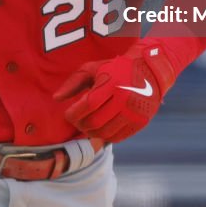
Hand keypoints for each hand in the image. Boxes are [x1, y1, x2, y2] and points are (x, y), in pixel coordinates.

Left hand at [52, 41, 178, 143]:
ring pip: (105, 133)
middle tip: (76, 121)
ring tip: (86, 126)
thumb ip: (73, 82)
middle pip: (95, 122)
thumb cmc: (115, 69)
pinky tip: (99, 129)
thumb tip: (56, 98)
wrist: (149, 72)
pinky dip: (104, 137)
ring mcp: (134, 112)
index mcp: (112, 83)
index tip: (67, 114)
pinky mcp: (140, 123)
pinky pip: (117, 137)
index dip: (74, 113)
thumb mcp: (93, 69)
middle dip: (80, 125)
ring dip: (90, 133)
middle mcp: (125, 98)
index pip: (88, 105)